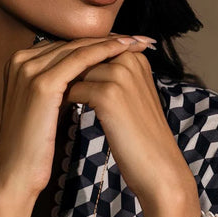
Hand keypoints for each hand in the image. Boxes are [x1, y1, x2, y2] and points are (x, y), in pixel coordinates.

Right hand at [0, 33, 151, 205]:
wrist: (17, 173)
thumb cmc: (36, 146)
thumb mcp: (46, 106)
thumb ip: (60, 86)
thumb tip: (86, 76)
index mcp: (19, 64)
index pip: (65, 46)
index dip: (96, 43)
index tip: (124, 42)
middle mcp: (20, 60)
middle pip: (71, 43)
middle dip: (107, 39)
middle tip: (137, 37)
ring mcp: (29, 69)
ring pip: (78, 48)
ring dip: (111, 42)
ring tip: (137, 41)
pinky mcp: (42, 83)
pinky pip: (79, 60)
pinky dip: (104, 52)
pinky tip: (125, 50)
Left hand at [63, 46, 199, 215]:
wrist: (158, 166)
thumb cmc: (139, 134)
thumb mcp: (129, 95)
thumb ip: (108, 75)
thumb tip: (74, 67)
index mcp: (135, 56)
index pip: (91, 51)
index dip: (75, 69)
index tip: (68, 87)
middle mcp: (129, 58)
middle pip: (81, 59)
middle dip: (68, 78)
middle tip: (59, 100)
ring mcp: (120, 74)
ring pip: (74, 74)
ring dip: (65, 91)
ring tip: (64, 110)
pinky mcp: (109, 94)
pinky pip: (72, 91)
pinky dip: (67, 106)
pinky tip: (69, 119)